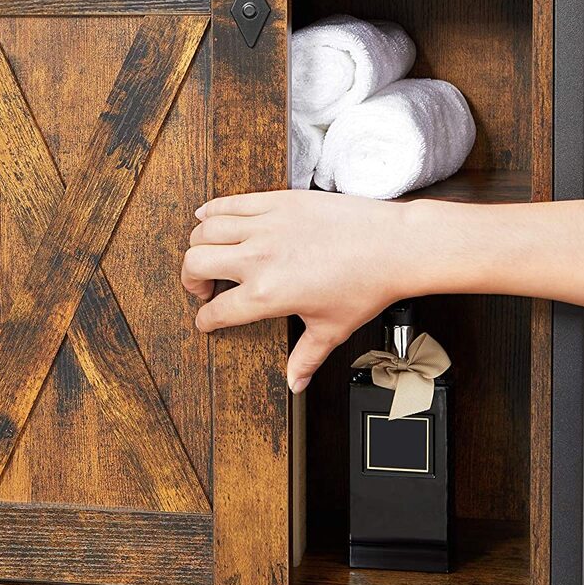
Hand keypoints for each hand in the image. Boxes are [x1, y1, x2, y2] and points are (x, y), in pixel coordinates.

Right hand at [181, 190, 413, 392]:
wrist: (393, 245)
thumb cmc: (366, 287)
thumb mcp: (331, 330)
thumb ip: (305, 358)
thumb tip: (294, 383)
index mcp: (267, 296)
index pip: (216, 310)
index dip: (205, 319)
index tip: (206, 318)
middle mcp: (258, 259)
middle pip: (195, 263)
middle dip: (191, 280)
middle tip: (204, 287)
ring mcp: (265, 226)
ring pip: (205, 230)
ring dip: (199, 245)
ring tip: (208, 254)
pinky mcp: (276, 201)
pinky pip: (229, 203)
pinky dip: (211, 210)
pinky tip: (207, 217)